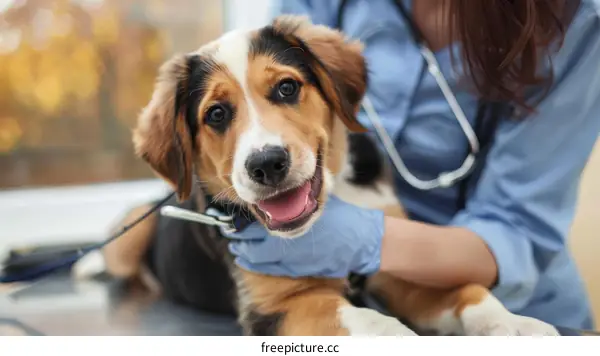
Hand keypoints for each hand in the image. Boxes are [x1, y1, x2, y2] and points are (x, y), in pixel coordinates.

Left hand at [222, 195, 384, 278]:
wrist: (360, 240)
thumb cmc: (341, 217)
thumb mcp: (316, 202)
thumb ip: (294, 200)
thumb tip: (272, 194)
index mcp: (288, 217)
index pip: (253, 219)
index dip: (240, 220)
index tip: (235, 217)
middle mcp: (284, 236)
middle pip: (248, 238)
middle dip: (238, 236)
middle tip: (232, 231)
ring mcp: (288, 255)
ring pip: (252, 256)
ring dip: (242, 251)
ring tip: (238, 246)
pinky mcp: (293, 268)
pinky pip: (264, 268)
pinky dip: (252, 263)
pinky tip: (248, 259)